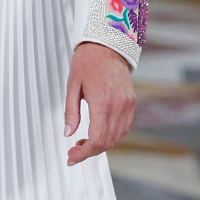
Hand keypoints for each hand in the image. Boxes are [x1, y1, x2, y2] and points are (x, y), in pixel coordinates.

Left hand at [64, 42, 134, 164]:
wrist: (106, 43)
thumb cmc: (87, 61)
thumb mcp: (72, 85)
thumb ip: (71, 112)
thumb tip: (68, 133)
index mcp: (101, 102)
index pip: (96, 140)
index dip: (83, 154)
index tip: (72, 157)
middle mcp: (117, 106)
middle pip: (108, 143)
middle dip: (90, 151)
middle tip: (75, 149)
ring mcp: (127, 104)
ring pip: (118, 137)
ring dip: (102, 144)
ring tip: (85, 140)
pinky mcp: (131, 101)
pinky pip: (124, 126)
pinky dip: (113, 134)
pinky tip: (100, 129)